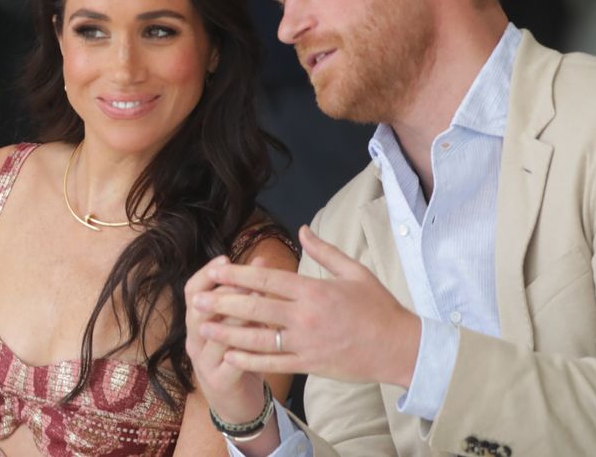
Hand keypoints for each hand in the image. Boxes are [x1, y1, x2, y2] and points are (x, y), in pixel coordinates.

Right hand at [185, 256, 269, 425]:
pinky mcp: (220, 382)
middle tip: (246, 277)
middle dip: (223, 291)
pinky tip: (263, 335)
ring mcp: (204, 363)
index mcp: (196, 323)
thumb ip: (246, 298)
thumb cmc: (240, 357)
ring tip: (257, 299)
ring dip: (237, 314)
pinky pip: (232, 361)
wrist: (236, 406)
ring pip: (216, 333)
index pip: (191, 291)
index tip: (225, 258)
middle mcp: (195, 340)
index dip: (206, 273)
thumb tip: (261, 261)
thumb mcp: (239, 325)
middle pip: (199, 309)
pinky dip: (247, 346)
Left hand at [193, 225, 421, 387]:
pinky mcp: (308, 364)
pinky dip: (249, 360)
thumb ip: (325, 251)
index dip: (238, 275)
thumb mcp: (355, 271)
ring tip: (202, 324)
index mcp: (314, 290)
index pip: (268, 280)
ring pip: (258, 337)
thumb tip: (303, 230)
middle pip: (255, 307)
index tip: (216, 270)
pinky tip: (229, 354)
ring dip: (227, 331)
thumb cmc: (379, 308)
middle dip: (222, 302)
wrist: (399, 348)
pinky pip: (272, 363)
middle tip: (197, 297)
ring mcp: (305, 343)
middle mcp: (305, 317)